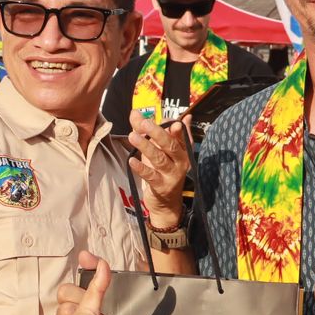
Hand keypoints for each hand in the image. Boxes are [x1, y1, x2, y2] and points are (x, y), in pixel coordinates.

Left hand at [127, 111, 189, 229]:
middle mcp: (180, 161)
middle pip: (170, 145)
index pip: (180, 136)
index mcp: (182, 149)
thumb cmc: (162, 170)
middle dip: (157, 133)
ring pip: (159, 159)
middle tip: (143, 123)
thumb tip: (136, 112)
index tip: (168, 120)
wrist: (167, 202)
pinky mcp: (161, 186)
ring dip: (145, 147)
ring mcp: (172, 175)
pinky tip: (131, 160)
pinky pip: (150, 176)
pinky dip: (141, 168)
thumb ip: (145, 130)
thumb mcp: (156, 149)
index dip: (176, 128)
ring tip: (132, 136)